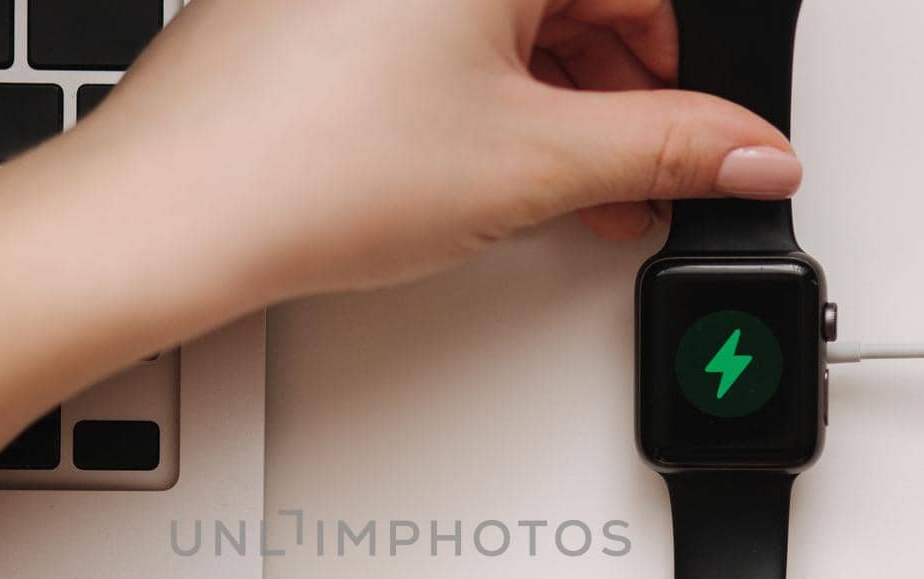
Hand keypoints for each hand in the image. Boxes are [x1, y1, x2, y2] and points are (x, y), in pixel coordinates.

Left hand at [81, 0, 801, 301]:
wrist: (171, 213)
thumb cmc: (307, 164)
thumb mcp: (531, 163)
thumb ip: (667, 149)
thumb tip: (751, 149)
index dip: (679, 75)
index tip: (699, 142)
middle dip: (617, 95)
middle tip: (633, 184)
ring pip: (504, 21)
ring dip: (552, 106)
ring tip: (560, 197)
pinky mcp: (321, 5)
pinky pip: (434, 32)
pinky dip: (478, 94)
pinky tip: (485, 167)